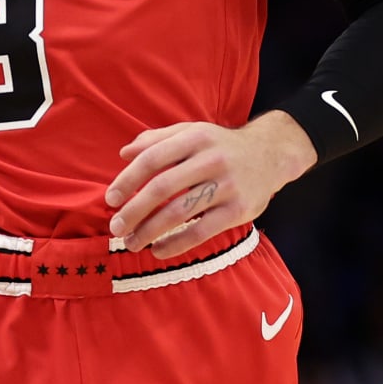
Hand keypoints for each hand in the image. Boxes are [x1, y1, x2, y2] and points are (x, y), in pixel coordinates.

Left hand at [103, 111, 316, 257]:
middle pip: (162, 188)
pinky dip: (176, 244)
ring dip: (150, 231)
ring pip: (179, 212)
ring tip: (132, 243)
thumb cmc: (221, 145)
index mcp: (195, 137)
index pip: (152, 159)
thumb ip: (157, 140)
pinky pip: (201, 231)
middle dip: (134, 211)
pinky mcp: (239, 210)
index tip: (110, 199)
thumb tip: (123, 153)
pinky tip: (159, 250)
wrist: (271, 154)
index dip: (128, 180)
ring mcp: (227, 186)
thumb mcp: (192, 133)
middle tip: (116, 228)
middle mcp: (211, 159)